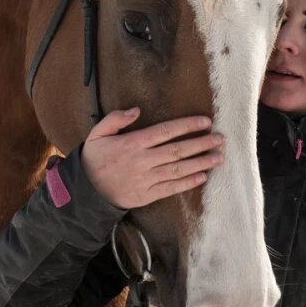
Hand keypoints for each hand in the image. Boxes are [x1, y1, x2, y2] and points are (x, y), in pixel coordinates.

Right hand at [80, 108, 224, 209]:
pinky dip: (188, 183)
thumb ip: (115, 119)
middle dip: (201, 144)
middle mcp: (142, 161)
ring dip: (200, 163)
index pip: (165, 131)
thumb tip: (136, 110)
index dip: (187, 126)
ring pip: (178, 170)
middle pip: (177, 151)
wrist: (85, 192)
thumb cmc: (95, 159)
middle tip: (220, 139)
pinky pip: (171, 188)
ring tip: (218, 157)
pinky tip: (203, 176)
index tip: (205, 122)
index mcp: (132, 143)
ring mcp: (145, 180)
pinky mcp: (146, 195)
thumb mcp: (97, 134)